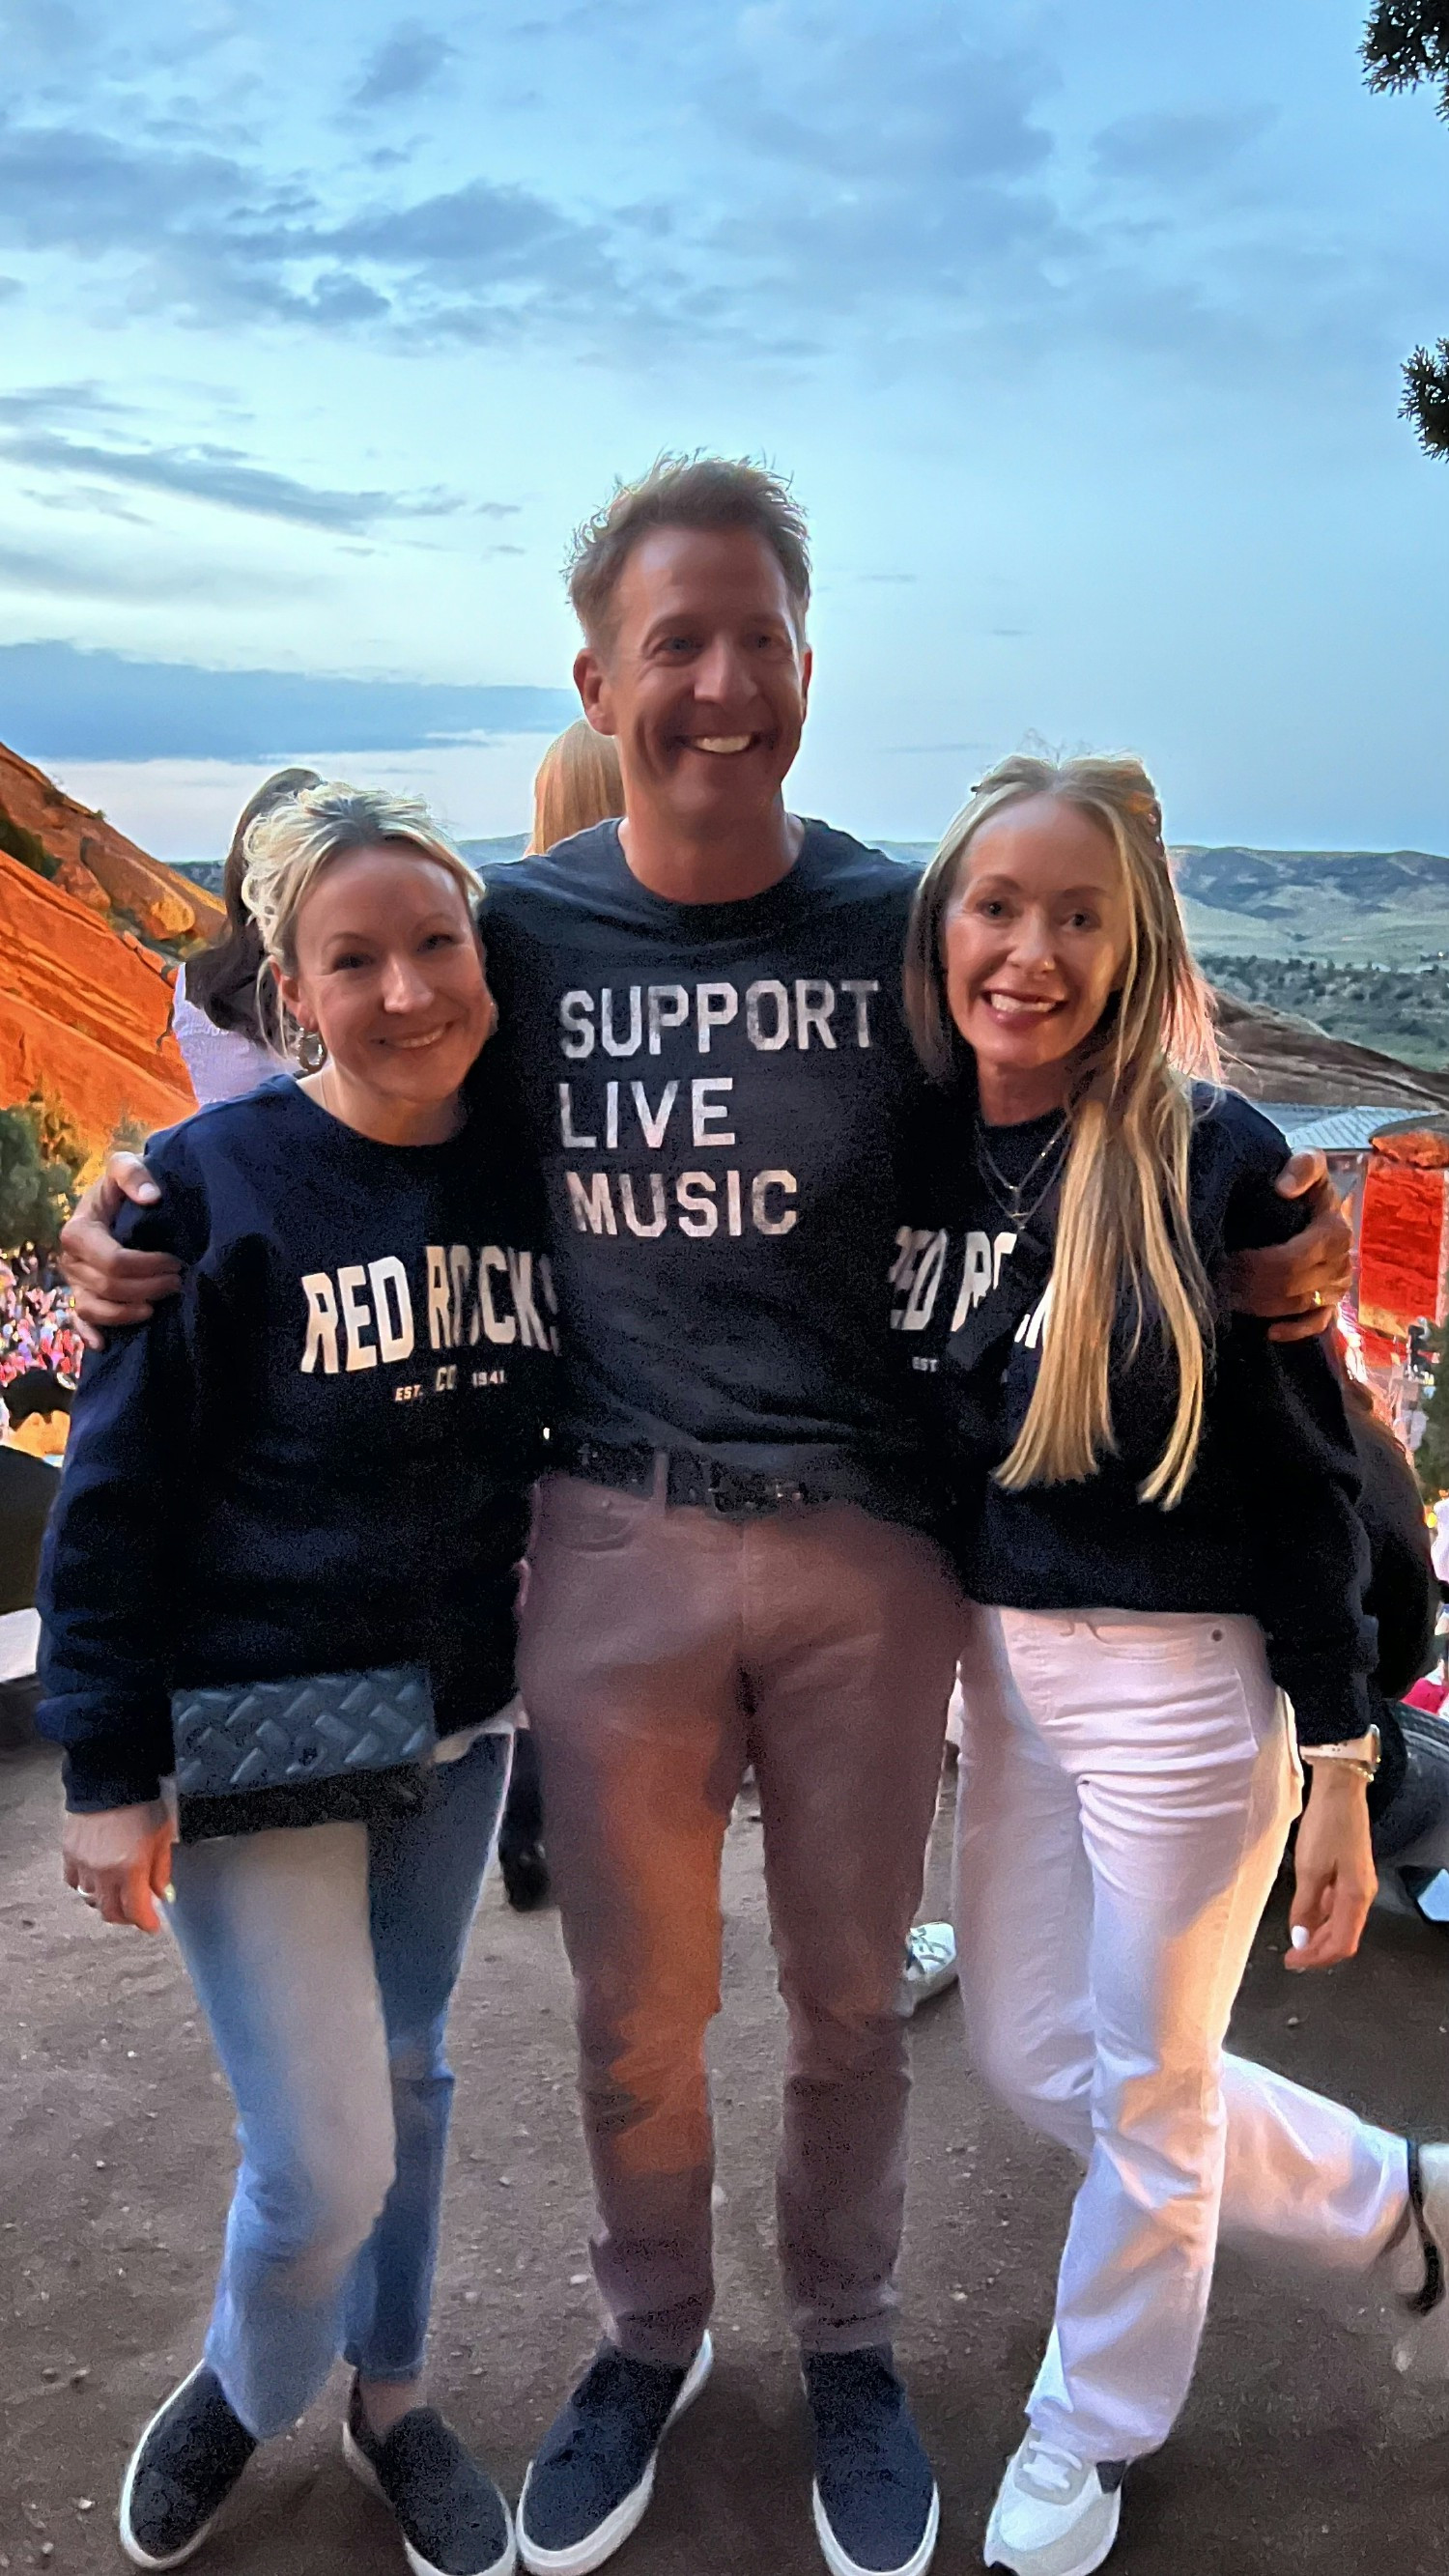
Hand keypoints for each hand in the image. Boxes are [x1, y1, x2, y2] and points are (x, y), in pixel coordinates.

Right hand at [58, 1155, 180, 1344]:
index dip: (147, 1266)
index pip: (112, 1261)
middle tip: (179, 1282)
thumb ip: (134, 1173)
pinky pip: (80, 1322)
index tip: (176, 1261)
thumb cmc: (123, 1186)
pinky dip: (91, 1335)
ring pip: (95, 1309)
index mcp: (79, 1231)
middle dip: (147, 1288)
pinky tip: (106, 1344)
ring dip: (128, 1313)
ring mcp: (75, 1282)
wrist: (117, 1200)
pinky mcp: (81, 1296)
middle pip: (108, 1287)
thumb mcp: (125, 1167)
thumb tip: (152, 1197)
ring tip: (158, 1306)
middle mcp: (71, 1260)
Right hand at [62, 1802, 174, 1932]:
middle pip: (110, 1912)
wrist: (111, 1778)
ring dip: (106, 1901)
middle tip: (137, 1913)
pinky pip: (74, 1882)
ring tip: (118, 1894)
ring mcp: (83, 1864)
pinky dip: (86, 1886)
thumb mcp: (163, 1836)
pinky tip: (97, 1879)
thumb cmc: (141, 1803)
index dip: (146, 1923)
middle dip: (126, 1917)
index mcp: (130, 1868)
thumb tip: (162, 1894)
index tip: (153, 1925)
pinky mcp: (69, 1853)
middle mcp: (103, 1872)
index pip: (136, 1911)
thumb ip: (161, 1870)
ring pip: (90, 1899)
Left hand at [1226, 1151, 1350, 1342]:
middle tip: (1218, 1279)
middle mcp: (1341, 1261)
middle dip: (1252, 1284)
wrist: (1307, 1203)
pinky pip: (1318, 1325)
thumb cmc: (1300, 1184)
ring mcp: (1337, 1286)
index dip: (1259, 1263)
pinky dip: (1295, 1330)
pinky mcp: (1332, 1304)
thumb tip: (1284, 1188)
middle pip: (1293, 1284)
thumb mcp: (1306, 1163)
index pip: (1296, 1258)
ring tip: (1229, 1294)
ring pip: (1299, 1305)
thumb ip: (1303, 1167)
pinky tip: (1270, 1330)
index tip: (1229, 1257)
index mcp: (1334, 1230)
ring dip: (1262, 1304)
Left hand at [1287, 1764, 1375, 1968]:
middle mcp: (1362, 1895)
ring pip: (1340, 1923)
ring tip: (1295, 1940)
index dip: (1317, 1958)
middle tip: (1291, 1956)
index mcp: (1356, 1897)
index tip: (1293, 1961)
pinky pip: (1338, 1906)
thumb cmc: (1326, 1827)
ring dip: (1318, 1934)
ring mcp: (1358, 1885)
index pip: (1341, 1944)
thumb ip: (1305, 1906)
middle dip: (1317, 1950)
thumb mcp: (1310, 1869)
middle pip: (1343, 1937)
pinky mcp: (1351, 1874)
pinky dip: (1321, 1916)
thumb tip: (1300, 1937)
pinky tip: (1305, 1915)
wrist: (1339, 1793)